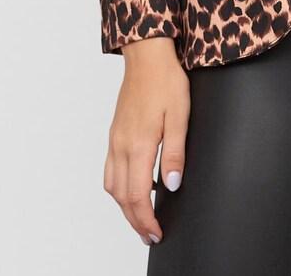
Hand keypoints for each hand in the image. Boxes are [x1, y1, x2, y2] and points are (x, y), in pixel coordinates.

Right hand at [103, 37, 190, 246]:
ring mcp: (115, 140)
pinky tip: (136, 186)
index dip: (146, 220)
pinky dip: (119, 187)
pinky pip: (110, 170)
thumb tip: (171, 185)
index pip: (138, 195)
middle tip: (150, 235)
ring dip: (125, 206)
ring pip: (112, 186)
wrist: (147, 56)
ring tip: (142, 217)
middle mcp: (121, 146)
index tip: (156, 234)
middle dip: (135, 220)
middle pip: (122, 197)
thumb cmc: (166, 81)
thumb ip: (175, 152)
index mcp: (139, 144)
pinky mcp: (114, 133)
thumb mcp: (180, 115)